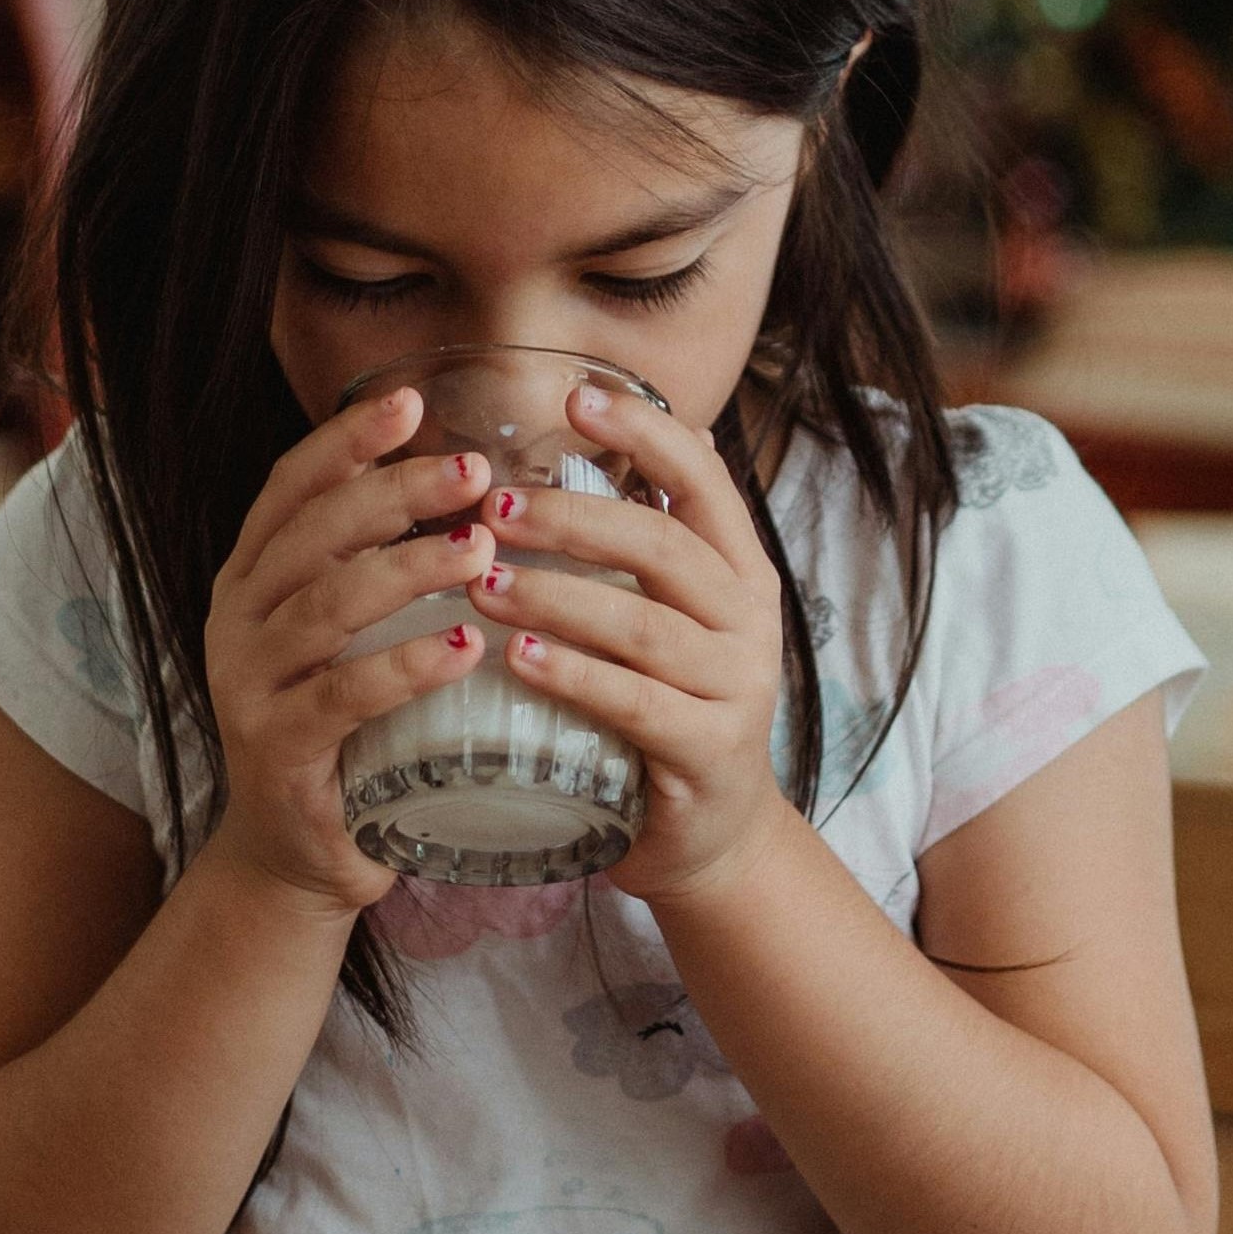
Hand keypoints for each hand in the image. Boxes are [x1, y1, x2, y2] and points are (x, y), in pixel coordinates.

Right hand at [196, 384, 494, 915]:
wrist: (298, 853)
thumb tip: (475, 490)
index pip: (290, 487)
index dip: (347, 440)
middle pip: (314, 533)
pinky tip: (465, 648)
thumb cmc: (346, 731)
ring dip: (409, 569)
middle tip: (474, 471)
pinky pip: (343, 695)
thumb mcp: (350, 637)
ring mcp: (249, 684)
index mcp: (253, 578)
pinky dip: (406, 666)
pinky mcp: (278, 749)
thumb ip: (379, 568)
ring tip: (481, 551)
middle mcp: (238, 620)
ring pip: (328, 605)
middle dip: (396, 492)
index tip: (413, 398)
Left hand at [467, 378, 790, 907]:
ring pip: (644, 624)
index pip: (703, 480)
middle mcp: (748, 621)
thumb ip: (643, 543)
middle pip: (665, 545)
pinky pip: (635, 703)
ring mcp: (736, 689)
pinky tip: (518, 656)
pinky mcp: (708, 752)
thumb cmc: (667, 712)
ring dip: (558, 595)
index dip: (644, 432)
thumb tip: (608, 431)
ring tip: (483, 578)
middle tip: (494, 503)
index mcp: (739, 573)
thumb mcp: (664, 618)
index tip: (575, 396)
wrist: (710, 837)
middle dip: (575, 517)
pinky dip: (575, 676)